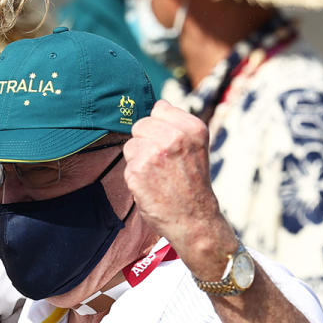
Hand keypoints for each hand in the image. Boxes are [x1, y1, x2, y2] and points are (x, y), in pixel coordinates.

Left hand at [122, 100, 235, 277]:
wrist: (194, 219)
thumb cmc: (192, 181)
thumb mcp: (196, 146)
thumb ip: (177, 124)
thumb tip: (158, 104)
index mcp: (191, 128)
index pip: (159, 109)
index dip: (161, 127)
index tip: (171, 144)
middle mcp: (173, 137)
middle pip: (140, 125)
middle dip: (147, 141)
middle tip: (164, 162)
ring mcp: (153, 153)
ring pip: (131, 144)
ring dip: (139, 158)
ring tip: (158, 174)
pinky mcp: (136, 170)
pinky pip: (127, 163)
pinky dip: (135, 175)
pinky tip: (151, 185)